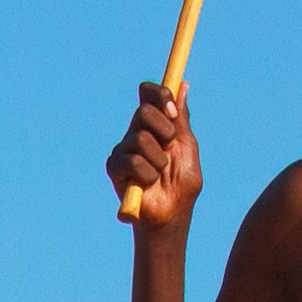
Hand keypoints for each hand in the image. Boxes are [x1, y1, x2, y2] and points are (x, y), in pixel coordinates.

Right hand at [110, 83, 199, 231]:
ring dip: (159, 160)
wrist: (171, 215)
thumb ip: (182, 119)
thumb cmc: (182, 185)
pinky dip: (147, 175)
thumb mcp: (187, 147)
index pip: (148, 94)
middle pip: (143, 111)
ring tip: (159, 175)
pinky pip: (131, 161)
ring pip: (140, 139)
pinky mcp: (114, 167)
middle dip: (164, 130)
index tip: (172, 110)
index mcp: (155, 124)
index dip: (158, 94)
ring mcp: (123, 149)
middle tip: (170, 149)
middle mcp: (136, 132)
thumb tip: (182, 85)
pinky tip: (146, 185)